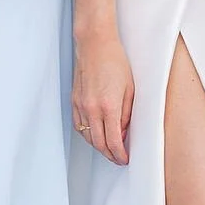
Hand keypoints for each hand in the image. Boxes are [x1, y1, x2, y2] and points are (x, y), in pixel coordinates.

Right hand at [72, 29, 134, 163]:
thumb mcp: (130, 89)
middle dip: (109, 155)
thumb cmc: (115, 61)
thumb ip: (127, 113)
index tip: (124, 158)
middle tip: (118, 158)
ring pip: (87, 136)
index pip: (113, 141)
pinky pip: (79, 126)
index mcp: (109, 106)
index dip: (120, 154)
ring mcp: (81, 105)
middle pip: (99, 143)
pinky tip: (94, 134)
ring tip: (108, 148)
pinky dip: (87, 134)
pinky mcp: (74, 101)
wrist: (95, 45)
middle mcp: (92, 108)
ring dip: (98, 146)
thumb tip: (123, 131)